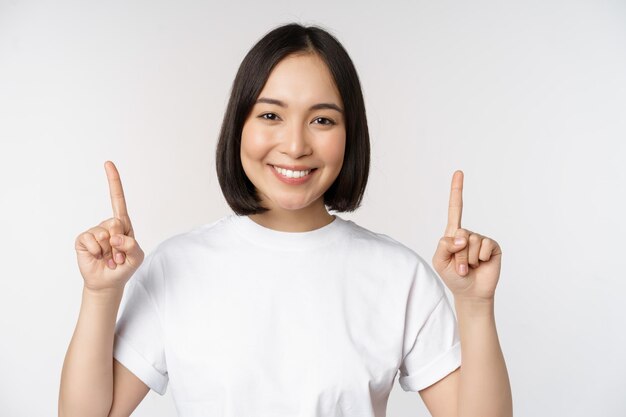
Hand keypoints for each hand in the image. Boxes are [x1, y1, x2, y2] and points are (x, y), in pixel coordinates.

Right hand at [74, 161, 144, 291]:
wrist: (108, 282)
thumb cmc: (124, 267)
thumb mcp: (136, 257)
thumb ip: (132, 246)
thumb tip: (115, 236)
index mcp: (123, 224)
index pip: (118, 200)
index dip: (113, 182)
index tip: (108, 163)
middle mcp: (108, 225)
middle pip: (115, 222)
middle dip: (119, 243)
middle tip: (118, 256)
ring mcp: (94, 231)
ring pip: (104, 234)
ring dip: (109, 251)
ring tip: (109, 258)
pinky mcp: (83, 240)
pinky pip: (90, 240)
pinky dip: (97, 251)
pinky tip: (97, 257)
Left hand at [432, 171, 502, 301]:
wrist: (470, 292)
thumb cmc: (453, 276)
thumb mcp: (439, 261)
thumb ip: (444, 245)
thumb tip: (462, 236)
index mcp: (453, 233)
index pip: (455, 208)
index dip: (457, 190)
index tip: (459, 172)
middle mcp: (468, 233)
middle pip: (460, 234)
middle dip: (458, 255)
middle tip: (460, 267)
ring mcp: (481, 239)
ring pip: (472, 243)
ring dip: (468, 260)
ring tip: (470, 267)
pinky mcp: (493, 247)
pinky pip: (485, 247)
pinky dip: (481, 259)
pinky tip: (481, 265)